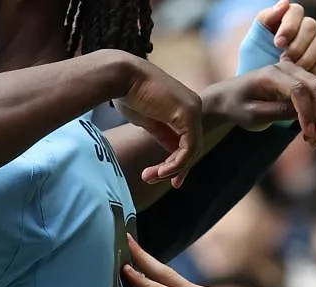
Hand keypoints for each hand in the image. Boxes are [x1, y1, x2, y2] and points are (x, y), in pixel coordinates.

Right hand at [114, 55, 203, 187]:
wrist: (122, 76)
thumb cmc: (128, 93)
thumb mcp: (148, 120)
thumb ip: (162, 133)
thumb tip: (172, 151)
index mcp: (183, 107)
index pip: (187, 141)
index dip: (177, 162)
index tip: (161, 176)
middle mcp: (193, 107)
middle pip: (192, 147)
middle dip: (175, 169)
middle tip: (154, 180)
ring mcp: (193, 109)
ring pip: (192, 151)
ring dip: (172, 169)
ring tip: (151, 177)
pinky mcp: (188, 114)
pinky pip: (189, 148)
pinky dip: (176, 163)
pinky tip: (161, 171)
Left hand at [205, 61, 315, 142]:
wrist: (229, 97)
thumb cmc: (237, 106)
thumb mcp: (252, 114)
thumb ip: (278, 112)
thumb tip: (305, 116)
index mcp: (271, 74)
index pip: (299, 90)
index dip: (307, 113)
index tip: (308, 134)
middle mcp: (288, 68)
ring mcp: (297, 73)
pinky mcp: (301, 81)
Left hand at [257, 0, 315, 75]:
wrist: (259, 93)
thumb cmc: (252, 65)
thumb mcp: (251, 43)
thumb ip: (264, 19)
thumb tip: (285, 2)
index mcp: (283, 20)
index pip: (295, 11)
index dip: (290, 26)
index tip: (278, 44)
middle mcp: (300, 28)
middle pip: (310, 25)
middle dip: (298, 44)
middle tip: (285, 60)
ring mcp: (312, 43)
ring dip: (308, 55)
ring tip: (293, 70)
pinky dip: (314, 66)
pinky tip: (300, 76)